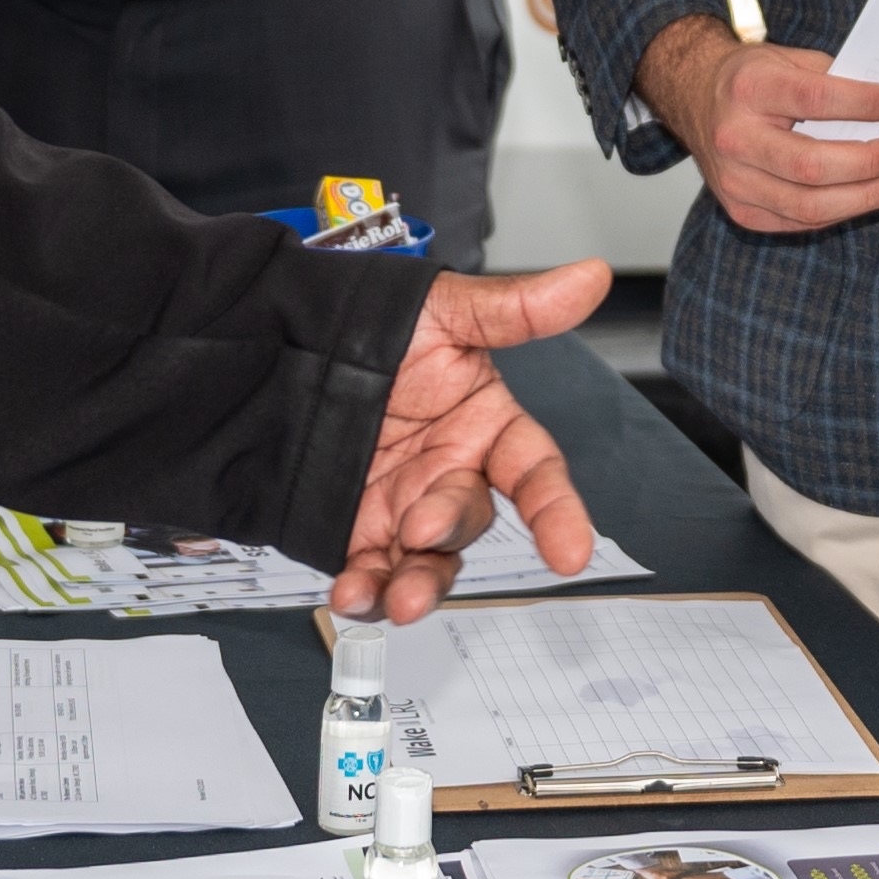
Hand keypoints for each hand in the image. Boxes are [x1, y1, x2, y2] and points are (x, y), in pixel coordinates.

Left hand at [329, 260, 610, 620]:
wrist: (288, 337)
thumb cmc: (376, 322)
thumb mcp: (443, 309)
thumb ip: (516, 308)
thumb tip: (590, 277)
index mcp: (486, 426)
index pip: (535, 474)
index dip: (558, 512)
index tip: (572, 551)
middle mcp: (452, 474)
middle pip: (470, 520)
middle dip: (450, 530)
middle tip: (424, 529)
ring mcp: (405, 507)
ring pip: (427, 562)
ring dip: (417, 586)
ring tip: (399, 601)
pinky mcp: (358, 531)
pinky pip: (371, 572)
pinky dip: (365, 591)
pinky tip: (351, 596)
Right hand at [639, 15, 878, 236]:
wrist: (693, 97)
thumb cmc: (751, 77)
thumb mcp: (786, 59)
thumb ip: (832, 78)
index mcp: (748, 89)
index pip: (813, 99)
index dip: (863, 103)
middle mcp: (734, 138)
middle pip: (811, 164)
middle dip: (871, 161)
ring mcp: (734, 181)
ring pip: (809, 204)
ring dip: (867, 197)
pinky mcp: (740, 210)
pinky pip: (801, 221)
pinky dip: (843, 210)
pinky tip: (871, 196)